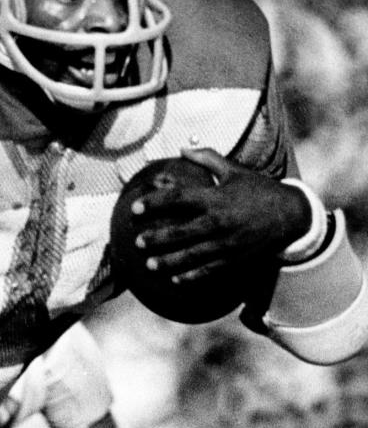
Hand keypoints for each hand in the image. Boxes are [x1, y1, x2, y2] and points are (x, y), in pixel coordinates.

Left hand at [130, 148, 309, 282]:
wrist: (292, 215)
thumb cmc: (259, 190)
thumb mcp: (235, 171)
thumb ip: (207, 159)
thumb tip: (183, 148)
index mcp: (216, 198)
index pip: (178, 199)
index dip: (154, 202)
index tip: (134, 208)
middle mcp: (219, 222)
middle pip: (180, 232)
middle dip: (156, 238)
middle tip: (137, 242)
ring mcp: (227, 243)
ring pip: (191, 256)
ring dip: (168, 262)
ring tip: (148, 265)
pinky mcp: (234, 259)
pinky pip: (209, 270)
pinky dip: (191, 276)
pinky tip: (175, 280)